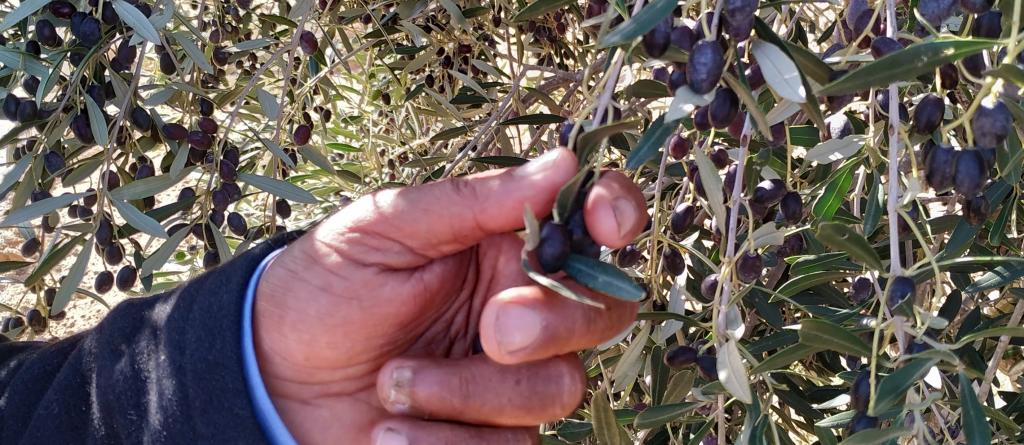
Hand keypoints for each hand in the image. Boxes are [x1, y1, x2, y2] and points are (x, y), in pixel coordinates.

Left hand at [254, 148, 646, 443]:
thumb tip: (562, 163)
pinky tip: (387, 432)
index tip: (605, 221)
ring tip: (392, 385)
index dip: (616, 213)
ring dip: (469, 392)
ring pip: (556, 389)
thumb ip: (470, 202)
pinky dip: (445, 443)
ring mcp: (510, 378)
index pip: (592, 223)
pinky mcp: (489, 437)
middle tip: (493, 329)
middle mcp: (522, 306)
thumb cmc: (325, 288)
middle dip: (555, 321)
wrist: (271, 378)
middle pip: (603, 311)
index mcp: (504, 245)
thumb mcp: (384, 228)